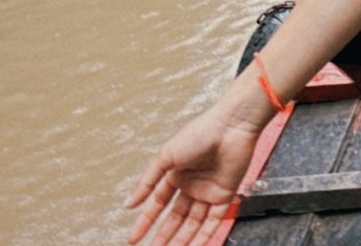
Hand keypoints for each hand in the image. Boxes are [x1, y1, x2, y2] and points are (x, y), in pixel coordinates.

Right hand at [124, 105, 265, 245]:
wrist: (232, 126)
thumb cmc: (200, 133)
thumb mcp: (166, 157)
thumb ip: (148, 182)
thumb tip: (129, 203)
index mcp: (176, 173)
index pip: (158, 204)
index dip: (146, 222)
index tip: (134, 238)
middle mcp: (191, 185)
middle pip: (175, 218)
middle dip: (163, 236)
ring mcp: (208, 192)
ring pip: (193, 224)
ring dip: (181, 240)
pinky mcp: (226, 196)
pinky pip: (213, 222)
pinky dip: (204, 236)